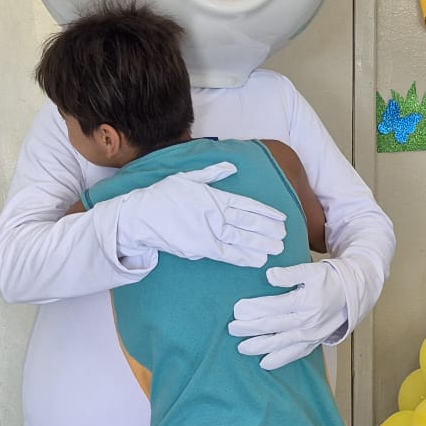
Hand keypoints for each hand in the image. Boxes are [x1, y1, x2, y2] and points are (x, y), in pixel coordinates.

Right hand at [114, 162, 287, 266]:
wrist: (140, 216)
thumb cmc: (163, 196)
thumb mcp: (188, 177)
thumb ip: (213, 173)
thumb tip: (232, 166)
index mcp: (214, 196)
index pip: (247, 205)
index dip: (267, 212)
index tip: (282, 218)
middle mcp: (214, 214)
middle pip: (248, 222)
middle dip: (269, 229)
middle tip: (285, 235)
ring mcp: (208, 231)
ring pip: (241, 239)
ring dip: (261, 244)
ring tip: (278, 248)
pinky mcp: (200, 247)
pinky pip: (227, 253)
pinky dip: (243, 257)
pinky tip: (258, 259)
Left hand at [229, 259, 348, 369]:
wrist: (352, 294)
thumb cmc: (329, 280)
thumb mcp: (311, 270)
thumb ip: (289, 274)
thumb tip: (269, 276)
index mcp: (305, 302)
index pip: (273, 307)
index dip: (253, 309)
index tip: (237, 309)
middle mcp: (307, 321)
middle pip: (272, 327)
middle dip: (249, 329)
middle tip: (232, 328)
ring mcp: (311, 334)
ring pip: (280, 344)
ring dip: (259, 347)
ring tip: (242, 348)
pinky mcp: (314, 342)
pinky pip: (295, 354)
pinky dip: (279, 360)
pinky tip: (265, 362)